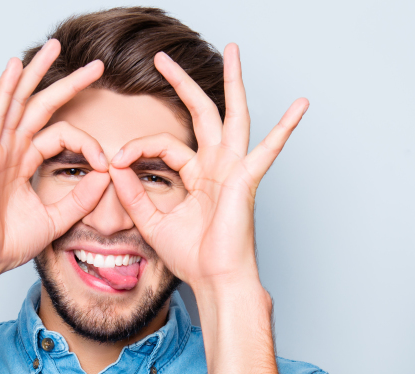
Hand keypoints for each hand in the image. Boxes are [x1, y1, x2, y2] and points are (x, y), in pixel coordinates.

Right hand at [0, 40, 111, 290]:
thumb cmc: (6, 243)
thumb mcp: (56, 219)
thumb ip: (80, 198)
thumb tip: (106, 176)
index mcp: (23, 163)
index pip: (61, 136)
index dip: (87, 144)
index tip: (105, 163)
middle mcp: (9, 149)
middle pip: (41, 105)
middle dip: (68, 83)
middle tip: (96, 66)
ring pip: (20, 99)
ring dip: (38, 71)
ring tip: (56, 47)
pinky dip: (6, 87)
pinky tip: (15, 65)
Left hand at [108, 44, 307, 292]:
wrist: (214, 280)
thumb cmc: (191, 257)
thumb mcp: (151, 221)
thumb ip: (133, 192)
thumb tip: (114, 165)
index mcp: (198, 174)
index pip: (165, 145)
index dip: (137, 147)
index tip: (115, 161)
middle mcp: (218, 165)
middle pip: (202, 112)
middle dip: (182, 83)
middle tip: (161, 57)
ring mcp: (235, 169)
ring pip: (234, 115)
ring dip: (233, 82)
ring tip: (234, 52)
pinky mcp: (247, 179)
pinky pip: (268, 149)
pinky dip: (285, 127)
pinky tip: (300, 106)